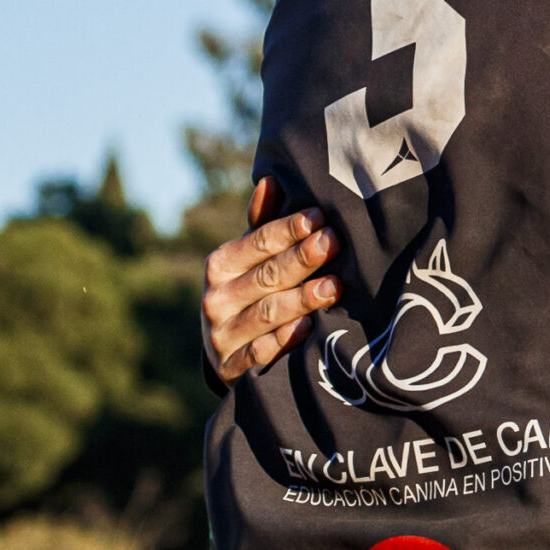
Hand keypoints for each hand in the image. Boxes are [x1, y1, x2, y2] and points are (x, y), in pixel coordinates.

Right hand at [200, 176, 341, 384]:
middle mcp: (215, 298)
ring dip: (301, 299)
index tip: (319, 216)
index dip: (288, 229)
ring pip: (267, 313)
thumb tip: (271, 180)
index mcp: (220, 265)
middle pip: (267, 276)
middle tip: (334, 242)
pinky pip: (261, 353)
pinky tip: (310, 328)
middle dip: (301, 259)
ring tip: (333, 286)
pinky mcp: (231, 368)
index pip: (258, 242)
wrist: (226, 355)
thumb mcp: (249, 260)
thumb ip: (261, 225)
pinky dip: (285, 341)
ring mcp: (222, 335)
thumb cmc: (249, 294)